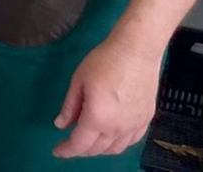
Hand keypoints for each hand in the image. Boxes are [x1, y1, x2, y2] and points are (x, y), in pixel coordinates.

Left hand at [53, 35, 161, 158]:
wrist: (136, 51)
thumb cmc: (103, 61)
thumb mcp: (78, 81)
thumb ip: (69, 106)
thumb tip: (61, 125)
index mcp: (97, 118)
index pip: (79, 144)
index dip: (66, 150)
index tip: (57, 151)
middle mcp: (117, 128)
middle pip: (96, 149)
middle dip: (81, 149)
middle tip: (70, 143)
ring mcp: (134, 125)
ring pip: (114, 149)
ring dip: (99, 149)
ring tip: (88, 140)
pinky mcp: (146, 119)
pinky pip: (130, 141)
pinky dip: (117, 144)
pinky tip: (111, 136)